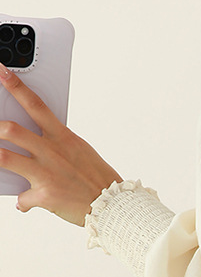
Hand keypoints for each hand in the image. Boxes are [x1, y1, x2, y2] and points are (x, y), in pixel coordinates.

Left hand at [0, 66, 122, 226]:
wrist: (112, 204)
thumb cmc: (97, 177)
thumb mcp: (79, 152)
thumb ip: (56, 146)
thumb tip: (38, 150)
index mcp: (62, 137)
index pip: (35, 105)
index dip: (16, 86)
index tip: (2, 73)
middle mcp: (52, 151)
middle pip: (12, 129)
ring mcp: (46, 172)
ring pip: (5, 158)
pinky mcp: (44, 195)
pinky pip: (23, 198)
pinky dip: (24, 201)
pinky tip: (26, 202)